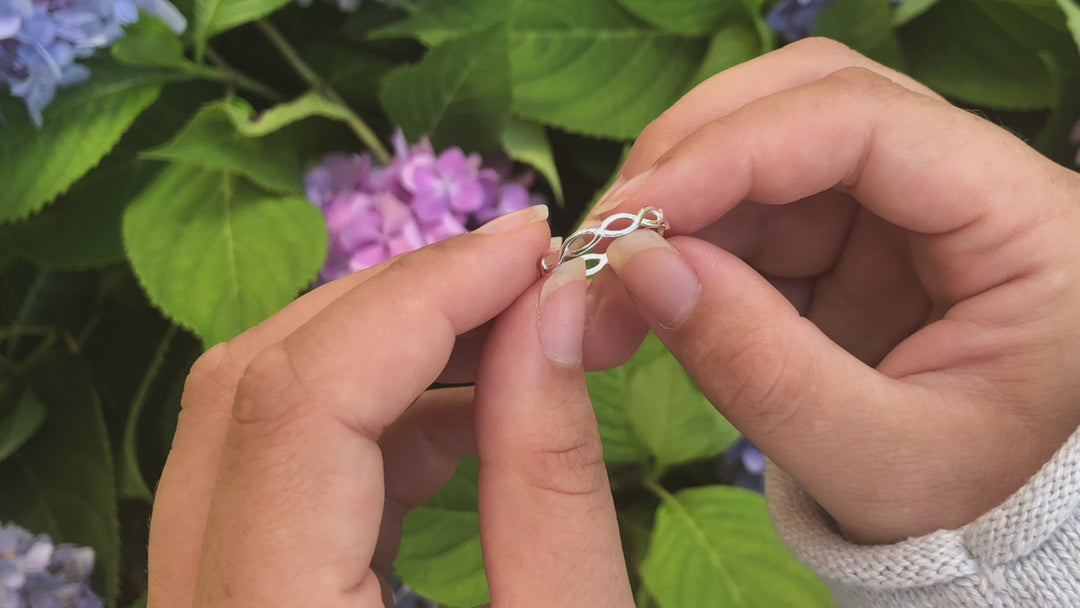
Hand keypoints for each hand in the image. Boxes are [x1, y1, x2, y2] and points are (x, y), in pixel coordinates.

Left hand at [146, 206, 633, 606]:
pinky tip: (465, 417)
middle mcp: (193, 604)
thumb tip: (552, 311)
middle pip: (252, 386)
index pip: (301, 406)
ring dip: (384, 355)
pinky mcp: (230, 589)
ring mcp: (197, 594)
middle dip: (400, 306)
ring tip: (513, 339)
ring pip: (248, 417)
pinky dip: (371, 421)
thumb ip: (550, 485)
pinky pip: (272, 472)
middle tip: (527, 278)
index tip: (532, 248)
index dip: (421, 299)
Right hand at [586, 38, 1079, 543]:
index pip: (865, 122)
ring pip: (763, 149)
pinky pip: (751, 210)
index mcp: (1025, 224)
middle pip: (806, 100)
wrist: (984, 525)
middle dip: (690, 158)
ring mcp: (903, 202)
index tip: (632, 217)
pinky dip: (685, 244)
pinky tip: (645, 298)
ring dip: (672, 208)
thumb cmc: (968, 500)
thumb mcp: (873, 462)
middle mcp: (966, 183)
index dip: (734, 150)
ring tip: (606, 295)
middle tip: (603, 240)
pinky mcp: (852, 233)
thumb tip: (641, 269)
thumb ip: (761, 370)